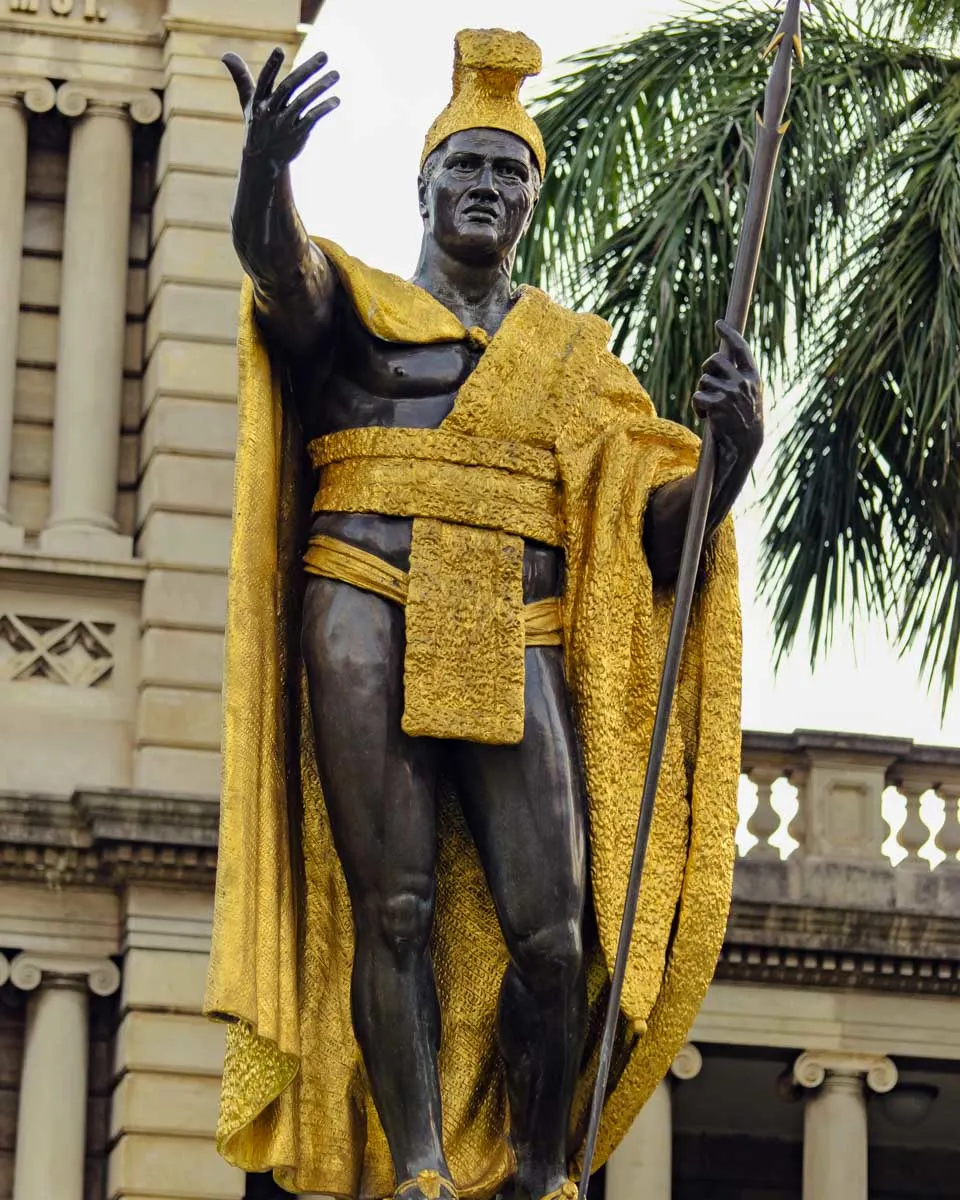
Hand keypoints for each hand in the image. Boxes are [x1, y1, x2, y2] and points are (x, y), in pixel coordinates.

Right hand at [222, 47, 339, 169]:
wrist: (262, 160)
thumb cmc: (257, 124)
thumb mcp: (247, 102)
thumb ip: (241, 77)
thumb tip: (226, 54)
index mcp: (258, 101)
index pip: (264, 80)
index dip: (271, 66)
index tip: (279, 50)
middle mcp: (270, 112)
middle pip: (289, 87)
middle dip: (307, 70)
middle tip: (324, 55)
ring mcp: (284, 124)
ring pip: (303, 102)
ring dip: (320, 87)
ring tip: (336, 75)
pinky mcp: (297, 135)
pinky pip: (311, 119)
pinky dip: (323, 108)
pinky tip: (336, 99)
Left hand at [693, 319, 763, 468]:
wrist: (745, 443)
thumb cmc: (745, 417)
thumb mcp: (749, 393)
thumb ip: (739, 375)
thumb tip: (720, 357)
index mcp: (753, 376)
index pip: (741, 348)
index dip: (729, 333)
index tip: (719, 323)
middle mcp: (743, 382)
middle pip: (714, 361)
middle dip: (707, 370)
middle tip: (709, 383)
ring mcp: (730, 394)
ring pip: (703, 380)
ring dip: (702, 393)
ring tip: (711, 407)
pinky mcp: (717, 406)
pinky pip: (697, 396)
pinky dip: (697, 407)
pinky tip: (706, 416)